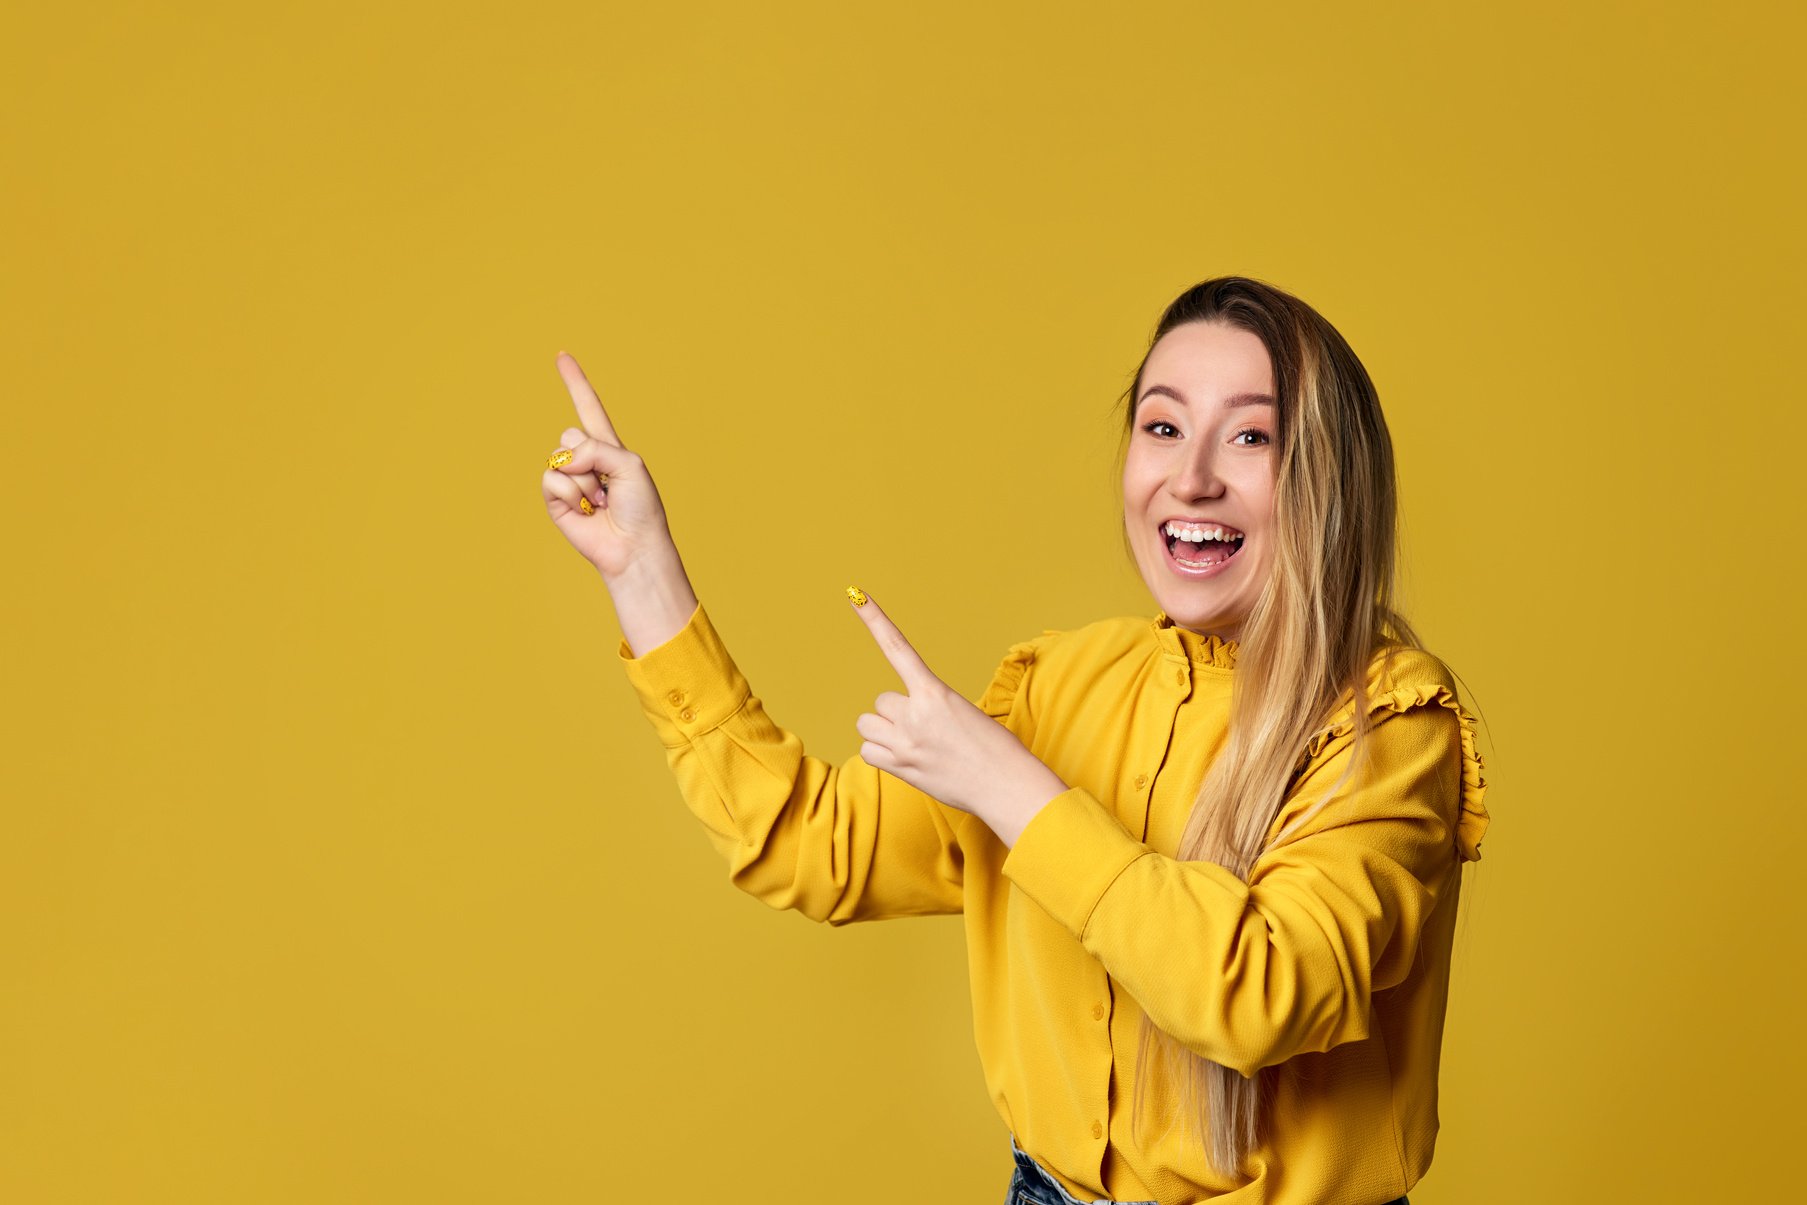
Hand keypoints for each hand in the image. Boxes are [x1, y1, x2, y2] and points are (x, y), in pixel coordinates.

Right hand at [540, 352, 682, 582]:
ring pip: (560, 457)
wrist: (633, 546)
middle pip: (570, 432)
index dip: (575, 381)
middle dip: (590, 456)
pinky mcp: (556, 501)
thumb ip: (596, 448)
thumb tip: (563, 459)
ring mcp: (569, 479)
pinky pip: (552, 479)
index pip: (588, 407)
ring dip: (585, 481)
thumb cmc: (641, 507)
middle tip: (610, 486)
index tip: (561, 355)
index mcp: (608, 446)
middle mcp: (586, 459)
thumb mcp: (629, 464)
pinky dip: (572, 495)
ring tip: (601, 501)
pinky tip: (587, 511)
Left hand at [848, 589, 1068, 847]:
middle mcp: (915, 714)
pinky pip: (868, 752)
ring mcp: (905, 742)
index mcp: (935, 693)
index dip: (875, 620)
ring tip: (914, 745)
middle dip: (896, 713)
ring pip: (868, 726)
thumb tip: (910, 727)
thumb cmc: (996, 750)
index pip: (898, 648)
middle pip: (881, 702)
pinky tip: (906, 760)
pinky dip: (881, 755)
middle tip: (924, 729)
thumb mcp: (966, 715)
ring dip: (884, 733)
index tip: (857, 595)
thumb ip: (931, 711)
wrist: (1006, 785)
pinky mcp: (900, 767)